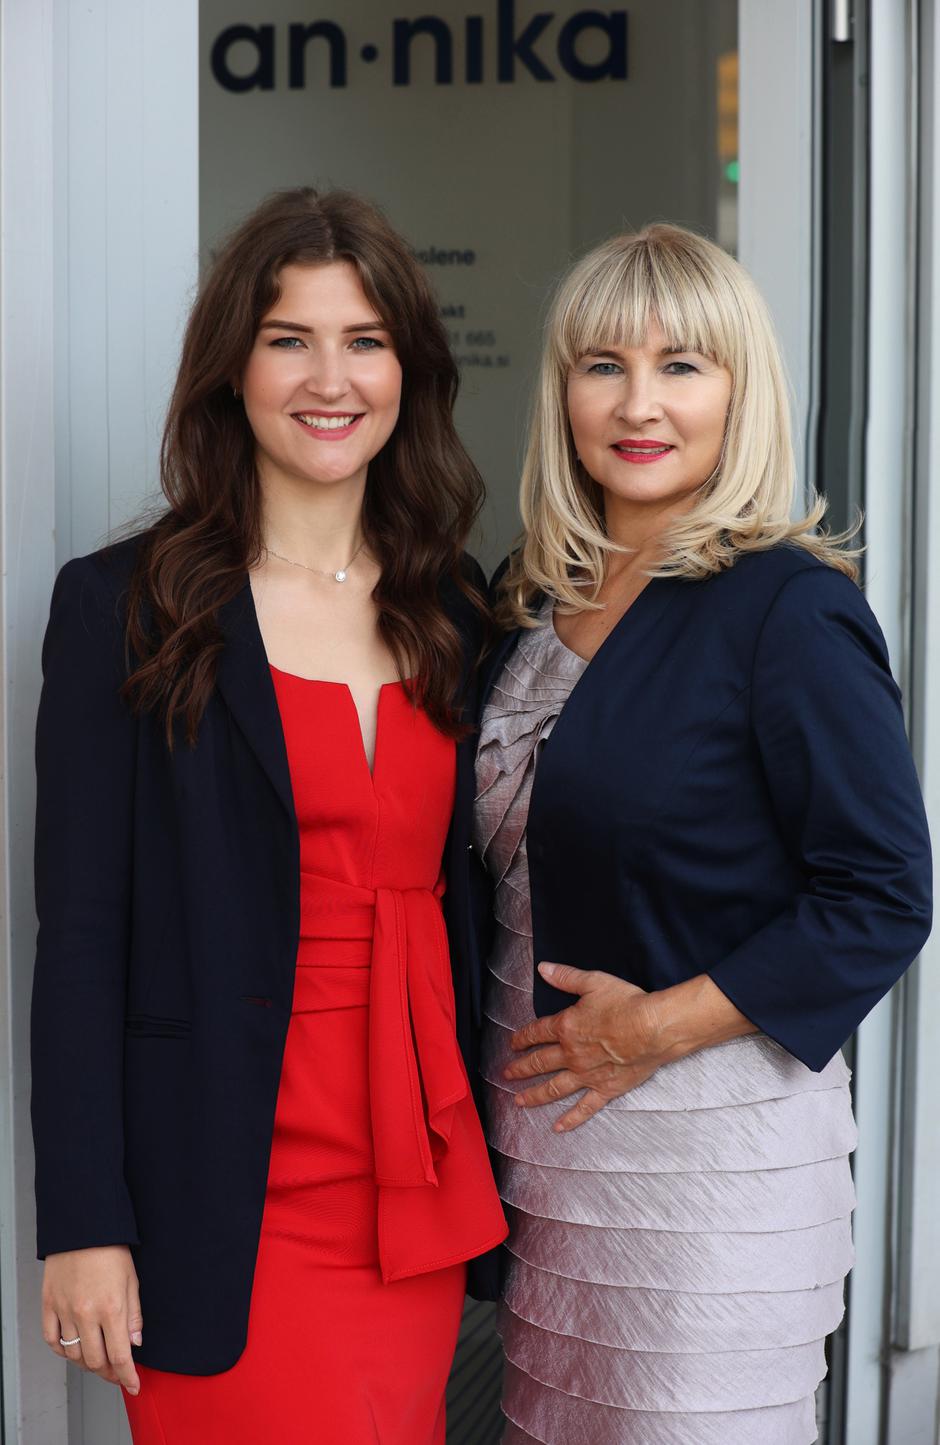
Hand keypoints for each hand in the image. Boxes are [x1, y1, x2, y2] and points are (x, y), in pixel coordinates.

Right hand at [41, 1246, 142, 1394]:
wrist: (83, 1227)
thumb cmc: (110, 1249)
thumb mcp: (132, 1280)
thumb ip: (134, 1316)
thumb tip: (135, 1344)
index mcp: (111, 1308)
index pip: (120, 1356)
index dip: (127, 1377)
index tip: (133, 1385)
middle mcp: (86, 1314)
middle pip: (96, 1361)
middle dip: (109, 1373)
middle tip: (118, 1374)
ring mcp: (65, 1311)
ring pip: (73, 1355)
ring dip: (87, 1363)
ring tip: (98, 1360)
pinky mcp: (49, 1305)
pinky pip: (52, 1340)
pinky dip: (62, 1350)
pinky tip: (72, 1349)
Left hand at [505, 962, 666, 1130]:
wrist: (653, 1029)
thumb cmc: (626, 1003)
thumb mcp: (594, 982)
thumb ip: (566, 977)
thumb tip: (543, 969)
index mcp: (566, 1027)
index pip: (536, 1033)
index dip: (522, 1037)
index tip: (512, 1043)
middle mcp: (571, 1054)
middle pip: (539, 1062)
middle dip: (520, 1068)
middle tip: (506, 1074)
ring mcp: (587, 1075)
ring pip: (554, 1088)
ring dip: (534, 1095)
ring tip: (519, 1102)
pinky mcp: (605, 1089)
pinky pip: (584, 1108)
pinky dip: (570, 1119)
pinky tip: (557, 1128)